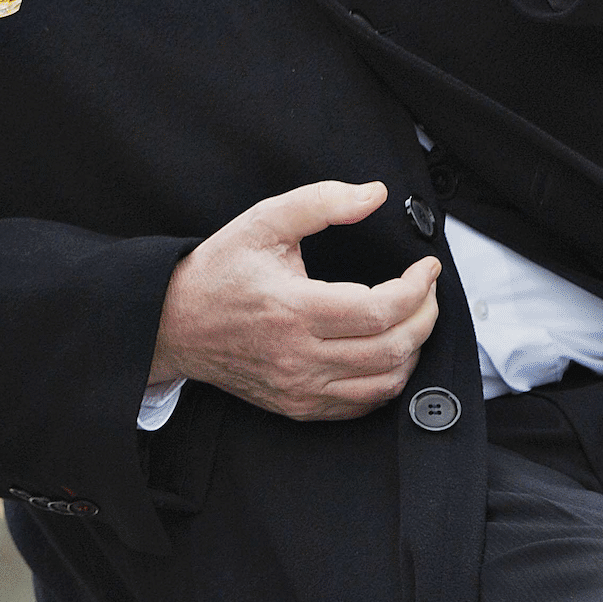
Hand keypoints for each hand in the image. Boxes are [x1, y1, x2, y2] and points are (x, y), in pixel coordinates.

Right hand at [150, 180, 441, 421]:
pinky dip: (389, 379)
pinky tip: (388, 351)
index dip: (416, 288)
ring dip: (413, 350)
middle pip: (392, 348)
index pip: (379, 309)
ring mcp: (300, 388)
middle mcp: (299, 356)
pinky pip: (362, 404)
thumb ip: (321, 202)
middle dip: (425, 315)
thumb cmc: (219, 271)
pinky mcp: (299, 406)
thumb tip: (374, 195)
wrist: (175, 323)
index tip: (426, 268)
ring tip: (413, 318)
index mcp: (292, 308)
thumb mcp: (263, 222)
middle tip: (426, 290)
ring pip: (385, 382)